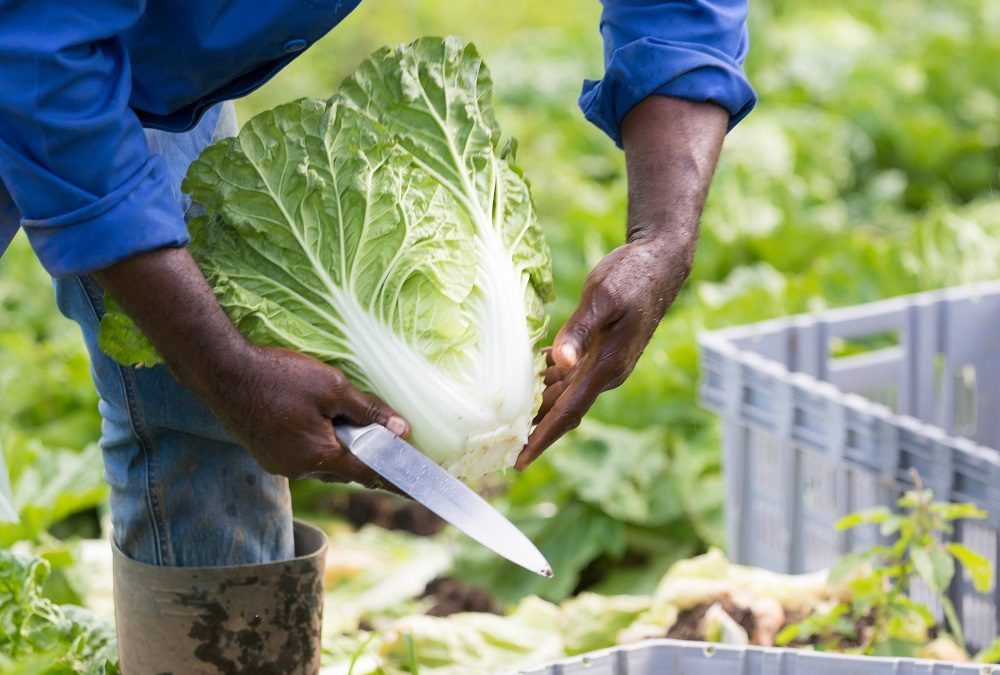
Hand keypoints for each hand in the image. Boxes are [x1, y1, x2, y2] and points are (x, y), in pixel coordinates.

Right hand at [93, 246, 408, 489]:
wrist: (221, 370)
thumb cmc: (279, 376)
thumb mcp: (332, 387)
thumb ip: (367, 410)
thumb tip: (401, 430)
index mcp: (318, 456)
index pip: (370, 474)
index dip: (397, 476)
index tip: (419, 486)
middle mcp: (299, 468)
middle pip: (348, 470)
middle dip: (372, 460)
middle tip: (397, 448)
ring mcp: (279, 463)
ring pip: (325, 463)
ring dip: (345, 451)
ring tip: (364, 433)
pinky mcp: (267, 453)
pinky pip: (305, 455)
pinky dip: (323, 445)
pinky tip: (327, 425)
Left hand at [515, 234, 692, 468]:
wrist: (659, 264)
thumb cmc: (631, 276)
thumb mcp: (602, 297)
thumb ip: (579, 331)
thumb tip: (560, 362)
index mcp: (606, 367)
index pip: (568, 413)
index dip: (542, 438)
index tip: (518, 462)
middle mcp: (604, 373)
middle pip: (562, 410)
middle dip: (532, 429)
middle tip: (495, 445)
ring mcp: (602, 363)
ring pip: (563, 393)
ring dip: (536, 405)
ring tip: (501, 420)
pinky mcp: (599, 350)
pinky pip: (567, 374)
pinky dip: (544, 379)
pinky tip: (523, 377)